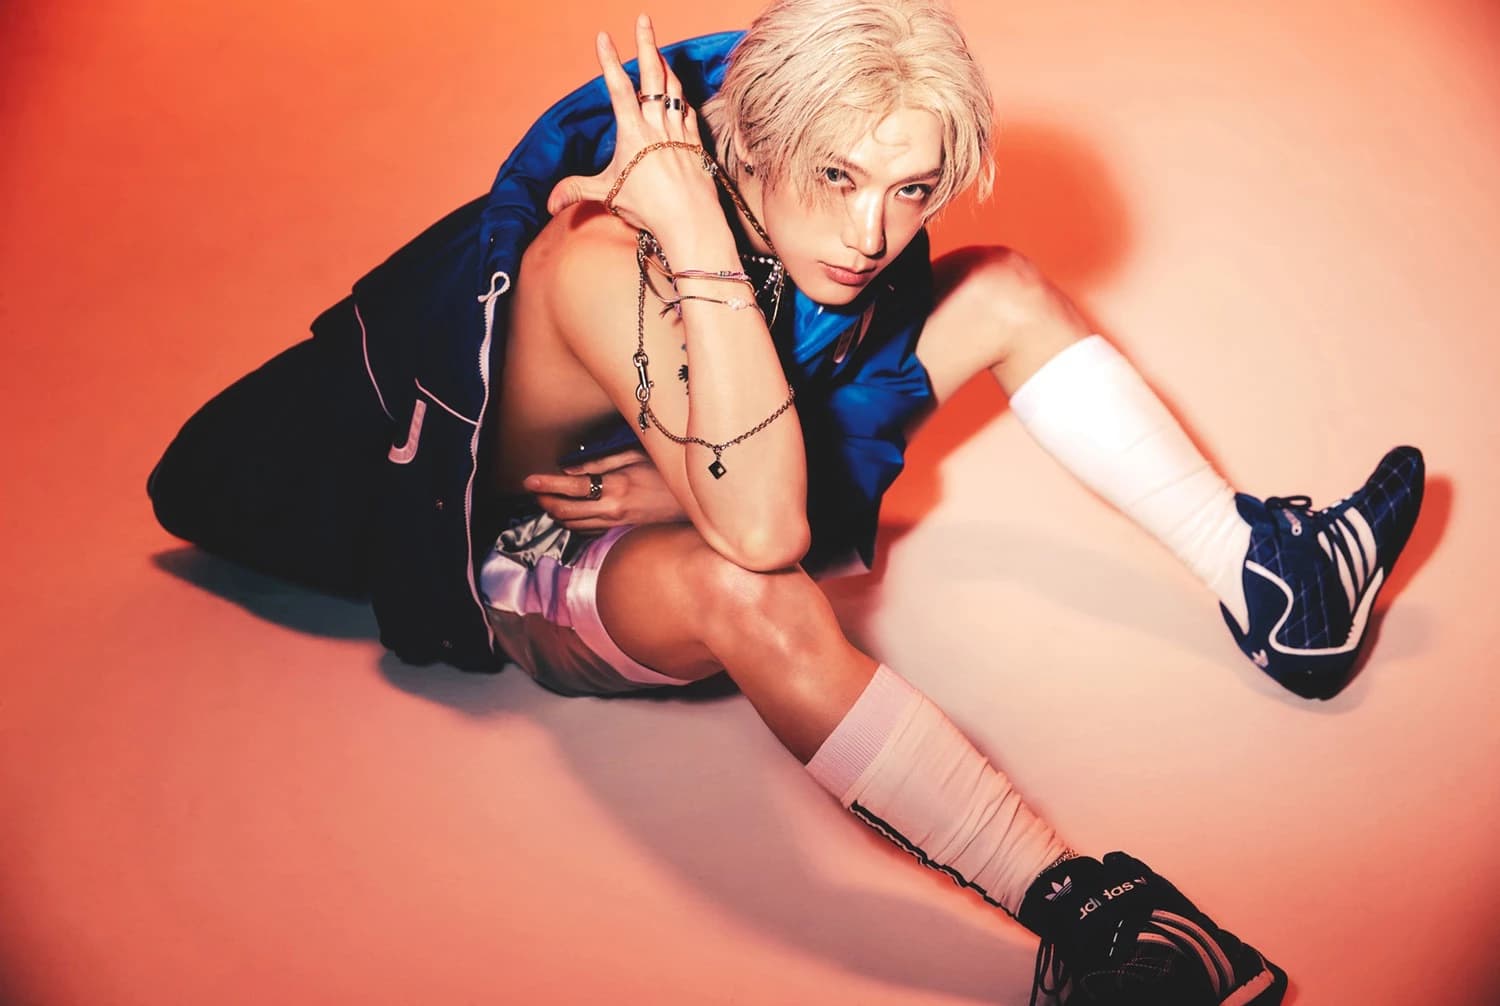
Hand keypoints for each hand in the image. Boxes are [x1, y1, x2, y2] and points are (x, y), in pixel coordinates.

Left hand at [523, 448, 689, 530]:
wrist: (690, 502)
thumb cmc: (664, 473)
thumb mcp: (635, 456)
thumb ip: (600, 463)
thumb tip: (570, 470)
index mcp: (615, 486)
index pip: (571, 487)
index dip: (546, 484)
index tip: (529, 481)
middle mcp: (611, 509)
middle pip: (565, 510)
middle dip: (545, 501)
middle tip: (536, 491)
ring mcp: (615, 523)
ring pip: (573, 524)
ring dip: (556, 513)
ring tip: (548, 500)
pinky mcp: (619, 530)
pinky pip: (587, 531)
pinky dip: (572, 523)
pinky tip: (569, 513)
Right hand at [546, 14, 717, 230]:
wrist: (690, 218)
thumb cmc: (648, 207)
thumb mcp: (607, 195)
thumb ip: (576, 191)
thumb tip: (548, 204)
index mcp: (633, 131)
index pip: (618, 87)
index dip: (609, 60)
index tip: (603, 36)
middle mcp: (657, 124)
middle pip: (652, 74)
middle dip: (646, 43)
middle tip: (643, 19)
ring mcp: (679, 129)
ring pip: (673, 87)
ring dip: (665, 65)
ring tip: (658, 50)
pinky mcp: (696, 140)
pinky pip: (688, 109)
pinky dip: (681, 95)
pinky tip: (678, 92)